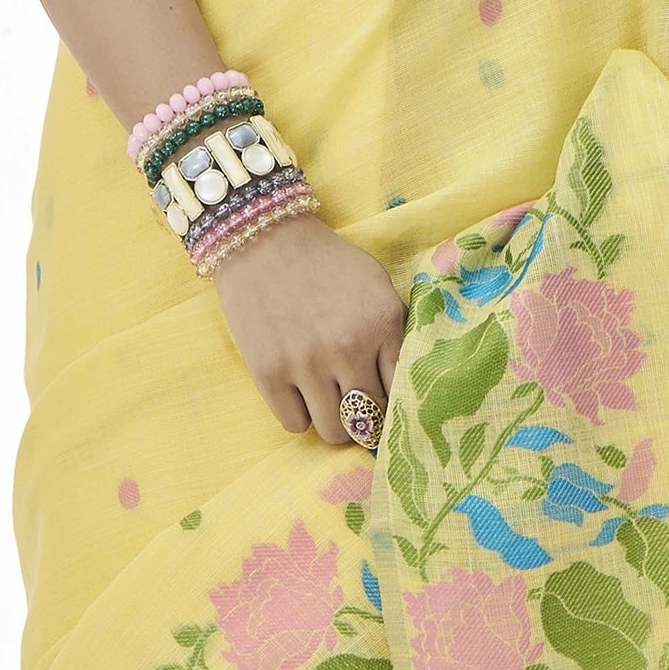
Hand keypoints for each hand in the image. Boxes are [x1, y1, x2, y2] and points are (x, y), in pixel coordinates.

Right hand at [211, 213, 404, 444]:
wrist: (262, 238)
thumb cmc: (325, 262)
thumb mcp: (376, 284)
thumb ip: (395, 329)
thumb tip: (406, 382)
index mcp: (382, 323)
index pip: (402, 393)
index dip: (396, 404)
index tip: (387, 405)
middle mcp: (347, 348)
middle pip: (370, 421)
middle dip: (367, 418)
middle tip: (357, 406)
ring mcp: (306, 363)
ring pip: (334, 431)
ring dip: (334, 421)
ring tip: (328, 400)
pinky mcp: (268, 373)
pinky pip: (295, 424)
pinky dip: (300, 414)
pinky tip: (299, 392)